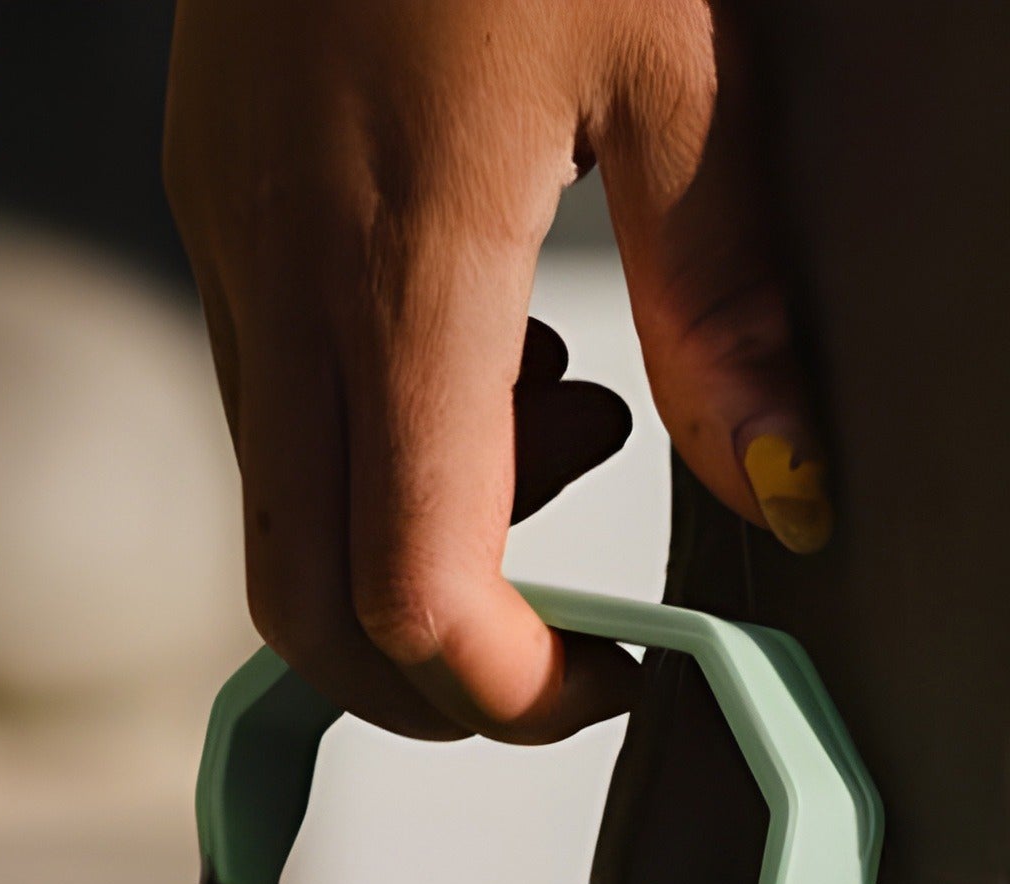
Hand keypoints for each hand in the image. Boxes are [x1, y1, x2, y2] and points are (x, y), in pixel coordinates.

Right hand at [165, 0, 830, 744]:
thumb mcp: (682, 63)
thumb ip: (732, 301)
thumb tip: (795, 494)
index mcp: (396, 275)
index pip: (409, 601)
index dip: (513, 694)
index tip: (621, 679)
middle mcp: (277, 284)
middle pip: (304, 604)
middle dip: (439, 670)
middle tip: (577, 623)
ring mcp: (226, 240)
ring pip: (280, 505)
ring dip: (418, 536)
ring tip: (574, 409)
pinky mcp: (214, 193)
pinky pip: (272, 393)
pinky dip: (381, 433)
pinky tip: (493, 325)